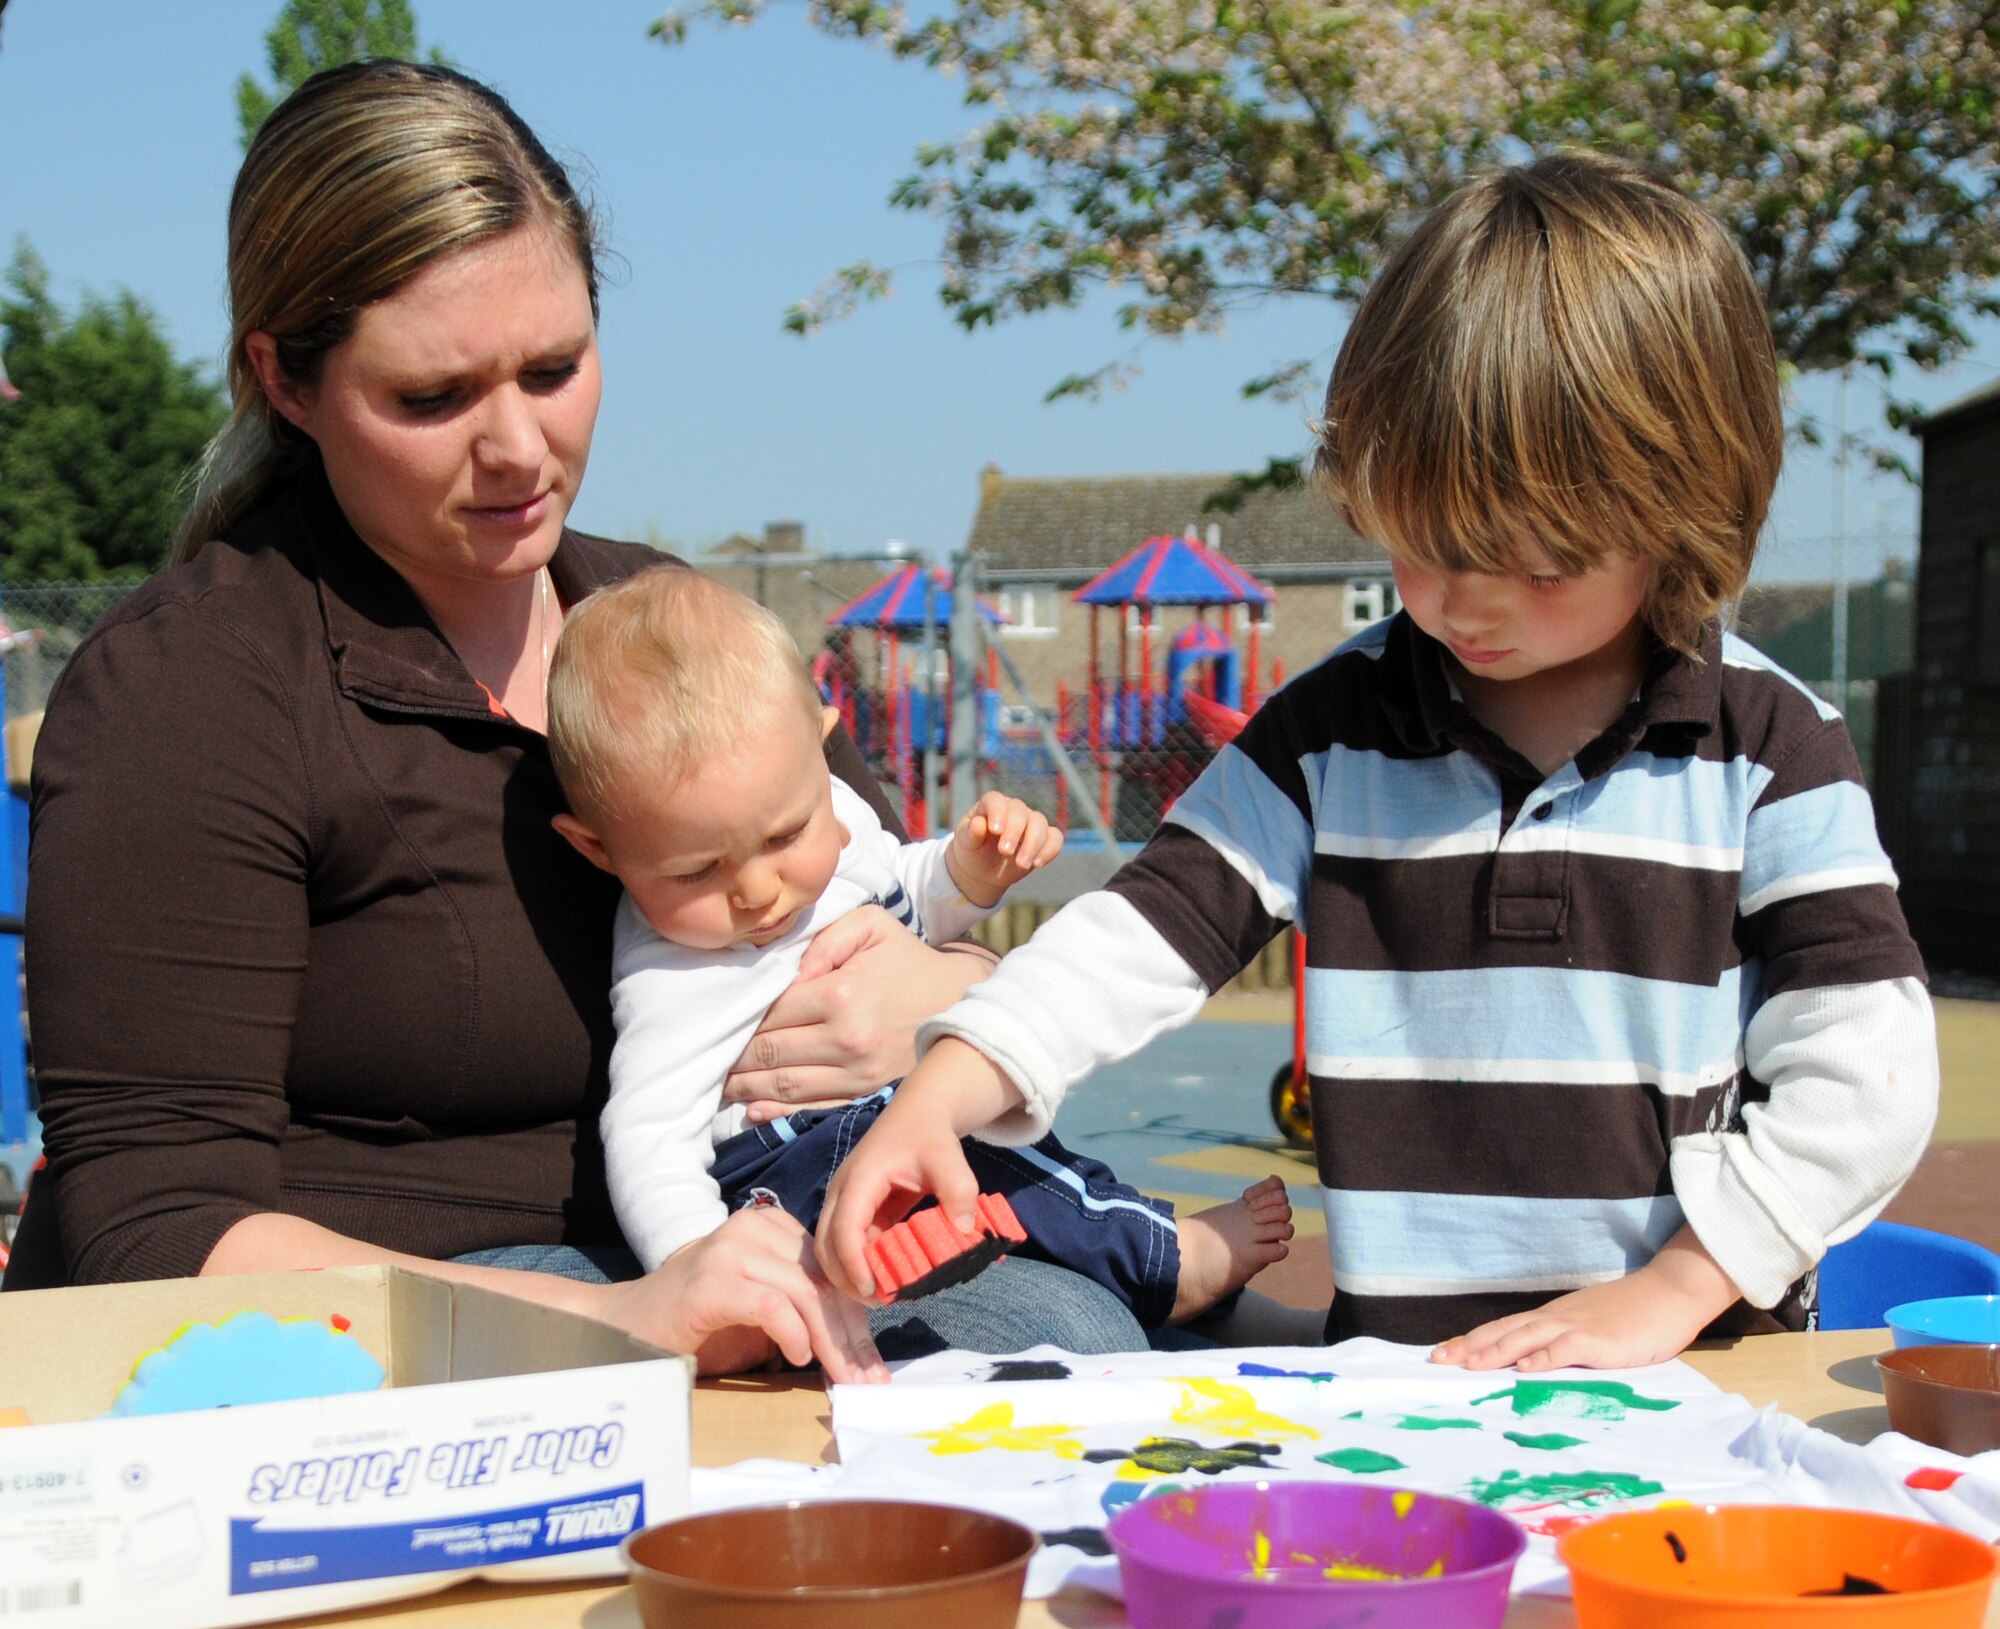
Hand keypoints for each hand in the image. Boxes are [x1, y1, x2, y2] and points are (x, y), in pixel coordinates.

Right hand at [598, 1205, 887, 1383]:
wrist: (627, 1327)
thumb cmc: (698, 1325)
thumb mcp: (761, 1309)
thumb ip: (803, 1311)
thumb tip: (857, 1349)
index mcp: (769, 1226)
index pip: (831, 1269)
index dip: (857, 1317)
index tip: (873, 1362)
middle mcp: (752, 1228)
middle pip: (824, 1280)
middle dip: (851, 1336)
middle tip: (869, 1381)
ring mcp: (729, 1251)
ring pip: (804, 1292)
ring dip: (831, 1343)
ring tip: (843, 1378)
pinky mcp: (709, 1281)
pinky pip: (770, 1304)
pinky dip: (792, 1333)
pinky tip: (798, 1358)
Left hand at [723, 905, 993, 1121]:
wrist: (960, 1001)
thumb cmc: (908, 959)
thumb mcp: (872, 926)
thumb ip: (825, 938)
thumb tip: (788, 972)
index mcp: (842, 994)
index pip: (772, 1013)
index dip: (739, 1020)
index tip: (716, 1021)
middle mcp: (847, 1039)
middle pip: (771, 1053)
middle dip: (734, 1058)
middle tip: (705, 1057)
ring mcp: (857, 1073)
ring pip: (785, 1086)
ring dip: (746, 1088)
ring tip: (717, 1084)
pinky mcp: (865, 1093)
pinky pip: (813, 1107)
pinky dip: (777, 1111)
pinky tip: (751, 1109)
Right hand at [815, 1037, 1022, 1300]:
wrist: (919, 1112)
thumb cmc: (929, 1134)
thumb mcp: (948, 1157)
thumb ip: (958, 1190)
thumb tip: (964, 1230)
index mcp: (860, 1179)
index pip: (844, 1228)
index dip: (853, 1263)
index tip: (873, 1290)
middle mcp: (844, 1192)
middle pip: (826, 1244)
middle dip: (846, 1277)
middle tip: (879, 1302)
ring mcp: (847, 1202)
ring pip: (833, 1248)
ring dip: (851, 1274)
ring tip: (884, 1297)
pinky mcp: (857, 1211)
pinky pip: (850, 1244)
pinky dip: (863, 1265)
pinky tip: (889, 1279)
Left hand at [946, 792, 1063, 906]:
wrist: (983, 870)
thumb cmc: (973, 851)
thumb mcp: (966, 844)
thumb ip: (971, 833)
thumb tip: (978, 823)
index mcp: (991, 805)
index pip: (996, 800)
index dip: (997, 812)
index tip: (995, 831)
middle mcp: (1013, 809)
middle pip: (1020, 811)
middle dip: (1014, 831)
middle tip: (1005, 852)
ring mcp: (1030, 822)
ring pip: (1040, 823)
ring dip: (1033, 844)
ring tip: (1021, 864)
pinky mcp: (1044, 839)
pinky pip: (1055, 838)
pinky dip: (1050, 850)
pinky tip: (1038, 864)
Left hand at [1430, 1227, 1739, 1371]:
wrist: (1669, 1294)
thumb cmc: (1631, 1315)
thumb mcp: (1588, 1327)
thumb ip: (1561, 1342)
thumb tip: (1529, 1362)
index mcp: (1552, 1318)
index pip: (1502, 1328)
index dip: (1471, 1340)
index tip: (1441, 1352)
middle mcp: (1557, 1319)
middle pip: (1505, 1330)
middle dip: (1470, 1346)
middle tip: (1437, 1360)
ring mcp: (1578, 1327)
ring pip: (1527, 1337)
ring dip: (1496, 1351)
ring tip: (1469, 1365)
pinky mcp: (1602, 1340)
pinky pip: (1568, 1348)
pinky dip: (1545, 1357)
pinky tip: (1526, 1369)